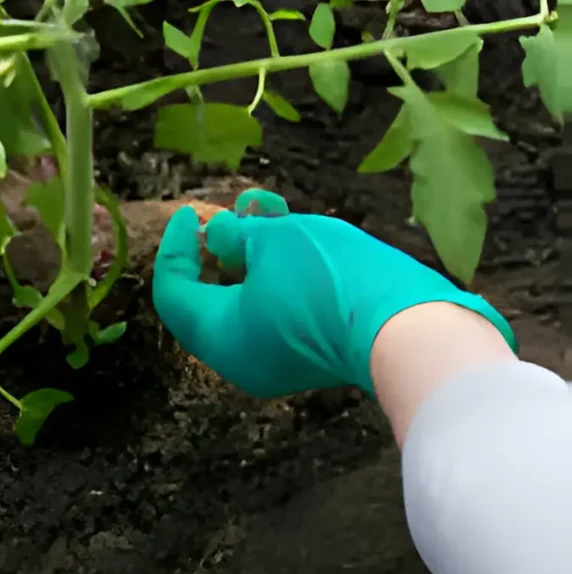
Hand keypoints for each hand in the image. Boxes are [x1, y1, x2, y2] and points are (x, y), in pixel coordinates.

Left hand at [151, 189, 516, 396]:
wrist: (407, 326)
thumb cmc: (326, 279)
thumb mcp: (272, 242)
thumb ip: (235, 235)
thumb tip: (218, 236)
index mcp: (217, 337)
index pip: (174, 292)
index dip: (176, 247)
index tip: (189, 212)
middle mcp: (238, 358)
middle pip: (208, 296)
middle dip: (218, 245)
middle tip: (230, 211)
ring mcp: (274, 359)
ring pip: (245, 297)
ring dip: (252, 250)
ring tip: (267, 207)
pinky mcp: (307, 352)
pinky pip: (274, 309)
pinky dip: (276, 272)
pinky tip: (292, 230)